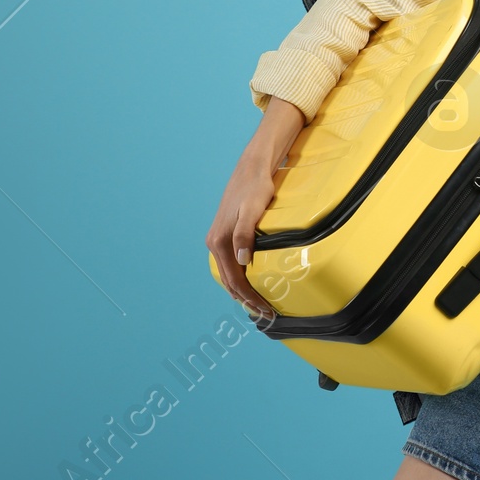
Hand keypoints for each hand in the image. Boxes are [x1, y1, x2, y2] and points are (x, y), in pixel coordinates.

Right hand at [204, 96, 305, 320]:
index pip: (234, 279)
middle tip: (265, 314)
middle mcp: (215, 241)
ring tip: (256, 304)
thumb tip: (242, 262)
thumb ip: (246, 234)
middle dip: (245, 299)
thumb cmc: (255, 186)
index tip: (265, 310)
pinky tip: (248, 281)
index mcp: (219, 240)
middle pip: (229, 280)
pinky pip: (230, 262)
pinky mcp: (226, 232)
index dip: (249, 297)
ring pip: (228, 273)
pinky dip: (238, 277)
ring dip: (241, 290)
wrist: (252, 165)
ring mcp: (219, 237)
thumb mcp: (253, 209)